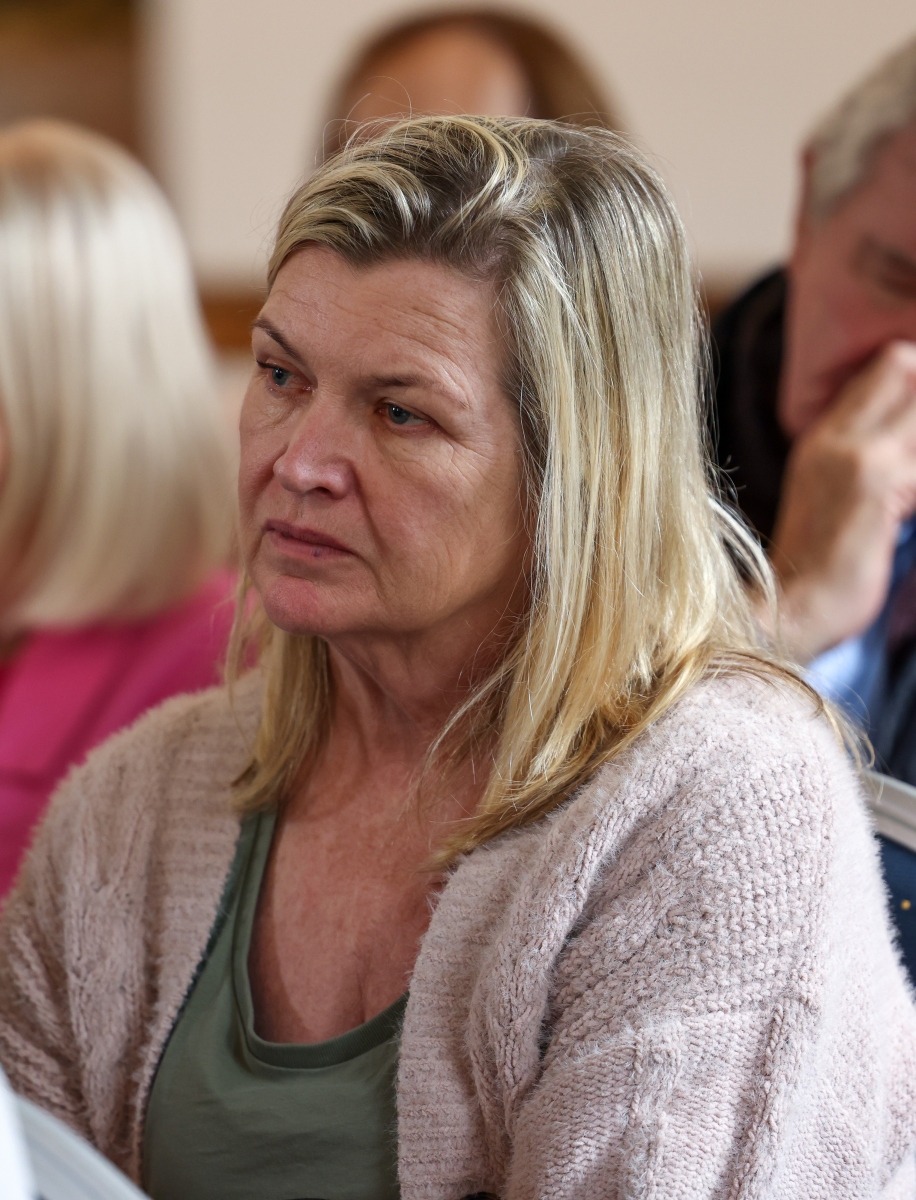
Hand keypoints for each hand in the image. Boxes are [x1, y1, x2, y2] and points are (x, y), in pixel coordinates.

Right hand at [768, 341, 915, 662]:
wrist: (790, 612)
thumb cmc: (818, 569)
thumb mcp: (830, 497)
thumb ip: (863, 462)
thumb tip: (908, 452)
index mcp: (823, 436)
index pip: (887, 363)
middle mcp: (838, 436)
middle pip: (906, 365)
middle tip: (915, 461)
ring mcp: (861, 457)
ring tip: (909, 487)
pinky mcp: (882, 485)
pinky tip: (912, 510)